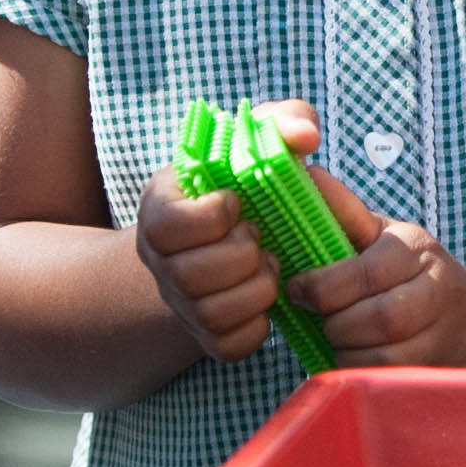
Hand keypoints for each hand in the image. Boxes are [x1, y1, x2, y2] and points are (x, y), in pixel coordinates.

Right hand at [132, 98, 320, 368]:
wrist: (226, 240)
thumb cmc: (247, 184)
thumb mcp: (256, 141)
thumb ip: (281, 121)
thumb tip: (306, 137)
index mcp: (159, 210)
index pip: (167, 225)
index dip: (213, 216)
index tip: (237, 203)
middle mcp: (158, 263)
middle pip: (192, 275)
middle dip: (241, 255)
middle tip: (258, 237)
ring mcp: (180, 304)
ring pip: (214, 312)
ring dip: (257, 289)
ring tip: (268, 266)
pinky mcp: (206, 337)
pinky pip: (231, 345)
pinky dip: (258, 325)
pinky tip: (267, 300)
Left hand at [303, 175, 465, 365]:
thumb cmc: (412, 273)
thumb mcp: (384, 237)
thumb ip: (344, 212)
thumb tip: (305, 175)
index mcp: (417, 249)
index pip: (366, 272)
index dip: (323, 286)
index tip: (297, 290)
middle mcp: (437, 290)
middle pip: (376, 318)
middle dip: (334, 323)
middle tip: (318, 318)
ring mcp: (442, 334)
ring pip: (380, 354)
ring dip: (344, 350)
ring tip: (336, 337)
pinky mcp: (436, 368)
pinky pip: (386, 377)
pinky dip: (358, 370)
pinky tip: (352, 357)